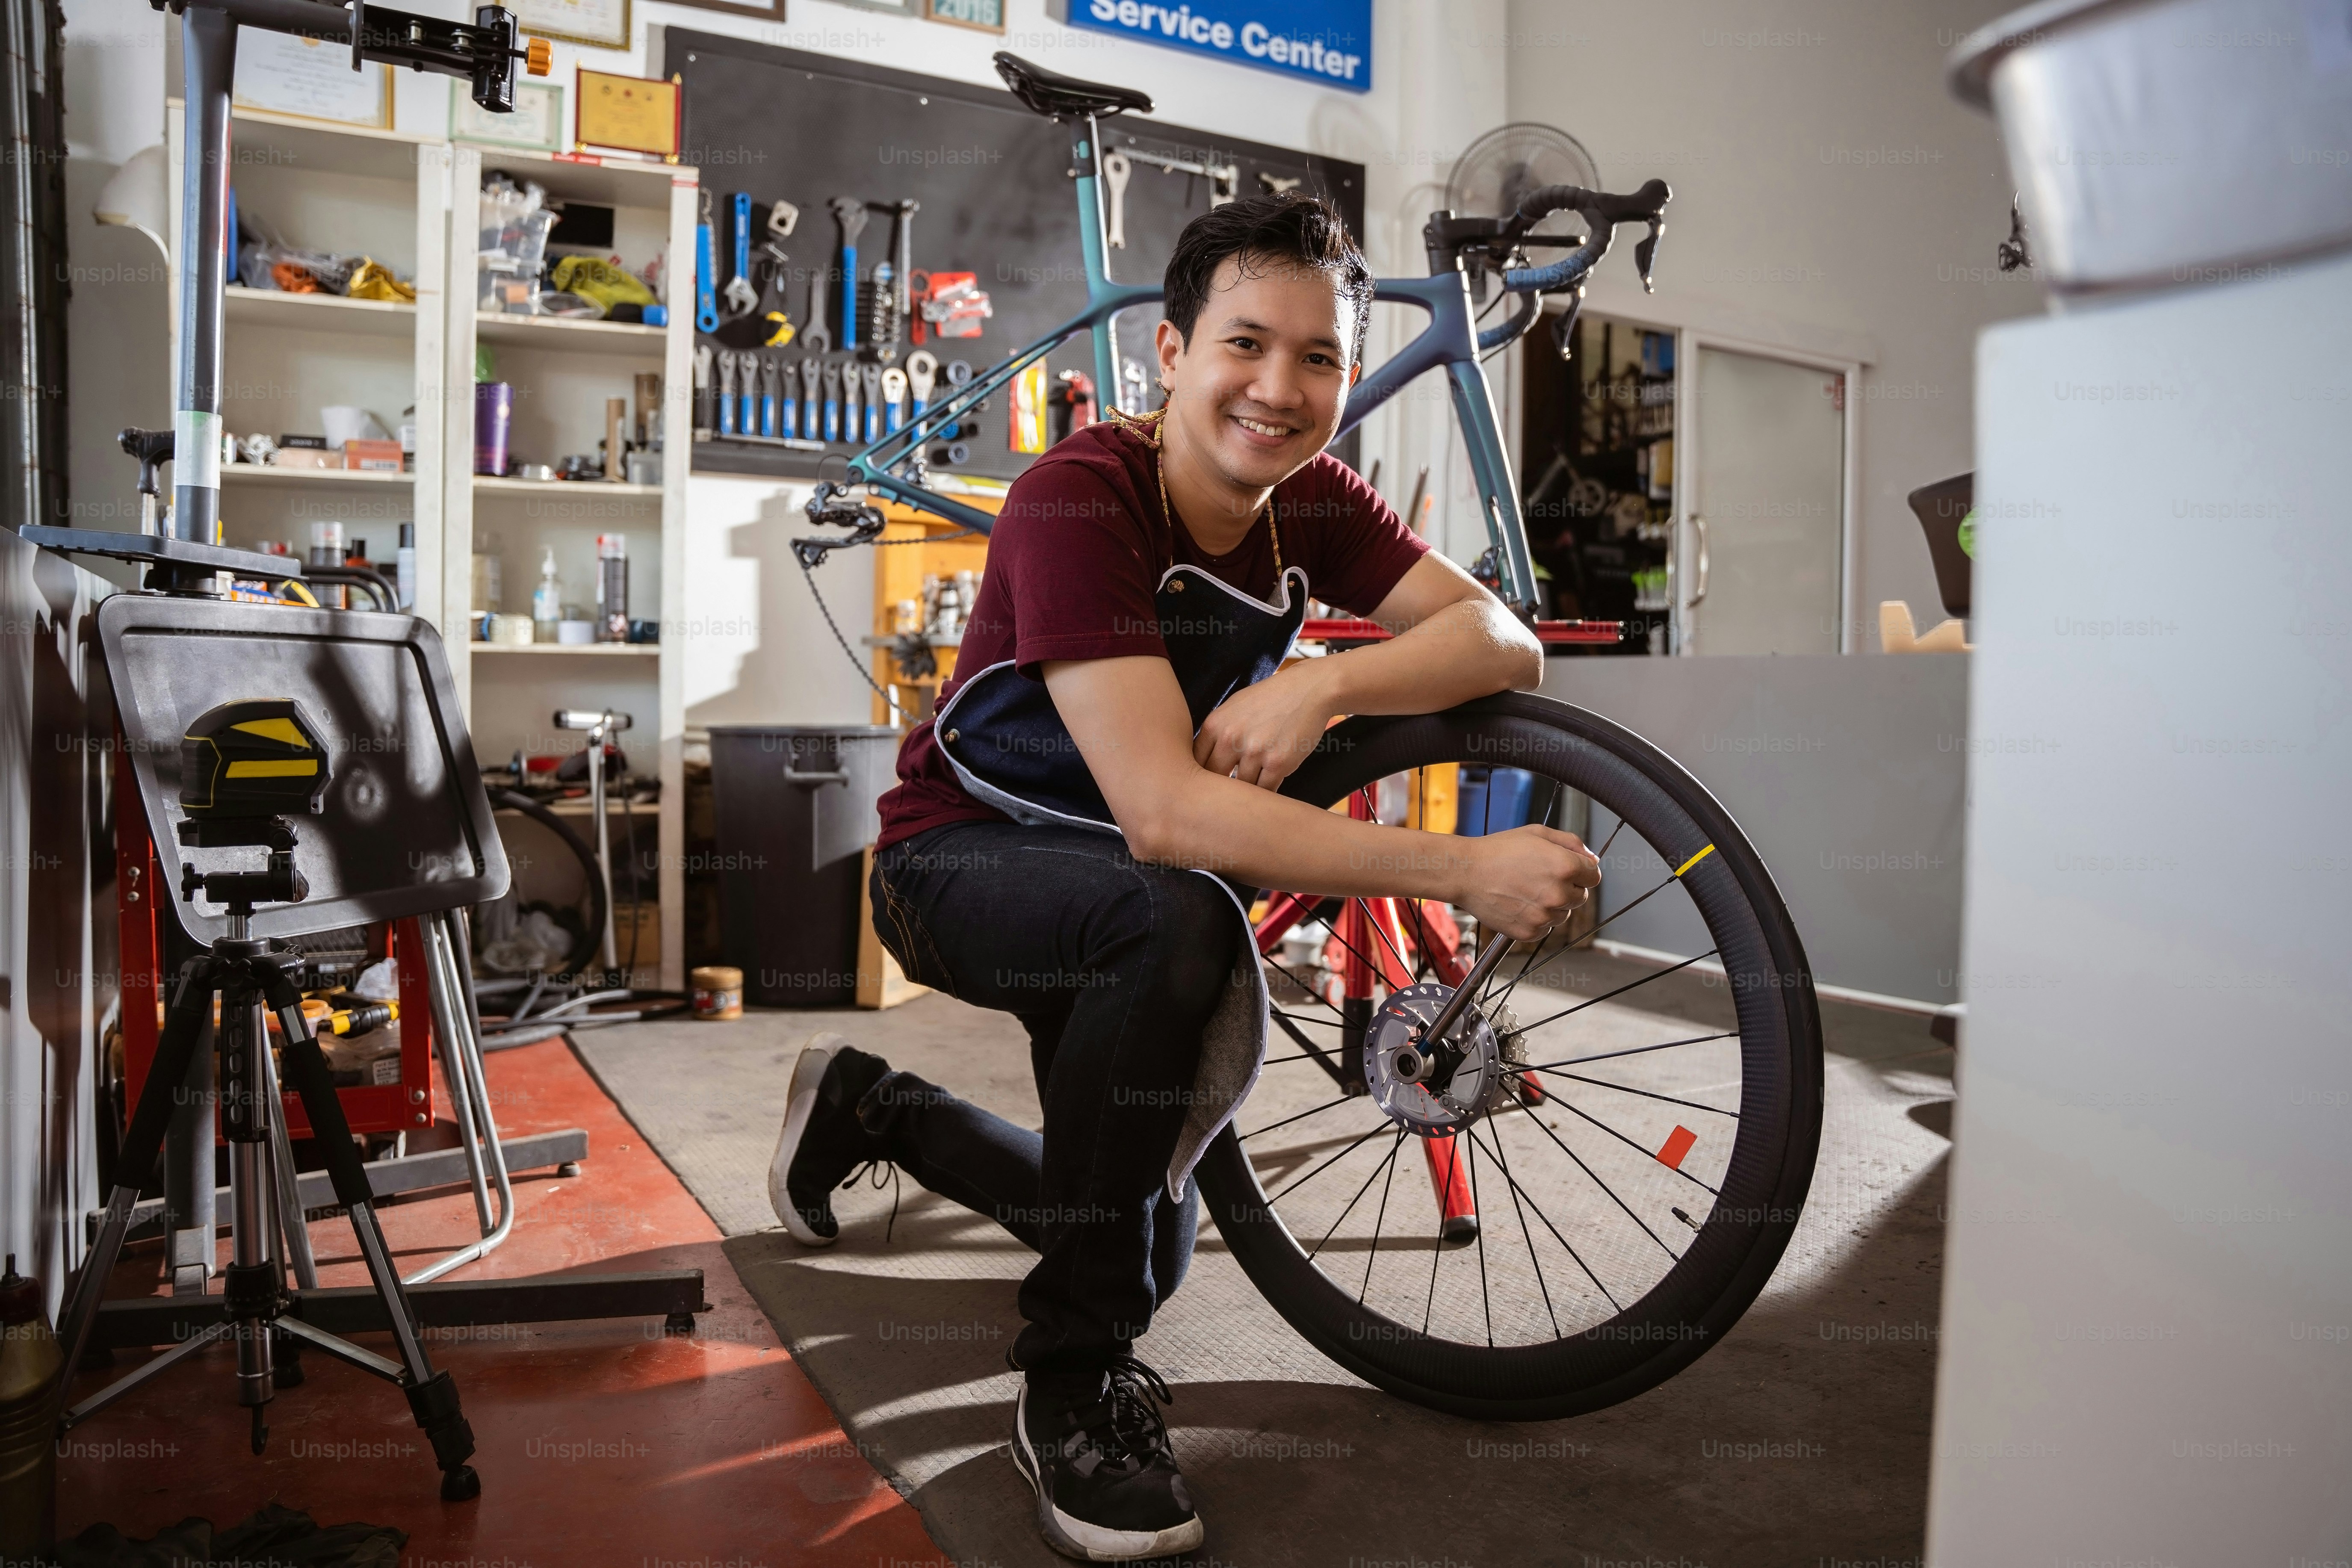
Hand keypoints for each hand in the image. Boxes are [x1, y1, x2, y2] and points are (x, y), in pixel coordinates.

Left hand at [1192, 659, 1338, 789]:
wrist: (1308, 690)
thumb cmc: (1270, 699)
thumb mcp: (1233, 707)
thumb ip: (1216, 733)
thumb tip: (1199, 763)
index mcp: (1214, 724)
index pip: (1195, 763)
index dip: (1202, 776)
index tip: (1210, 781)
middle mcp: (1230, 738)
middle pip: (1215, 779)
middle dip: (1222, 788)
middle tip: (1230, 791)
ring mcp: (1254, 751)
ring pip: (1242, 788)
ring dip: (1249, 789)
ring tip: (1256, 783)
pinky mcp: (1278, 763)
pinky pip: (1265, 790)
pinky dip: (1268, 791)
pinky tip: (1271, 780)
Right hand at [1450, 826, 1600, 942]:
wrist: (1466, 873)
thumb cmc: (1499, 851)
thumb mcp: (1537, 833)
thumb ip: (1571, 843)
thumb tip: (1592, 858)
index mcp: (1565, 866)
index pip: (1594, 876)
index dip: (1581, 871)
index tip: (1567, 870)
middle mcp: (1558, 894)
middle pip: (1580, 897)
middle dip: (1567, 888)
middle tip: (1540, 878)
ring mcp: (1544, 916)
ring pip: (1563, 914)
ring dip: (1552, 905)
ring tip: (1526, 890)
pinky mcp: (1529, 932)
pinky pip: (1545, 928)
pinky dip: (1536, 919)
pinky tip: (1518, 904)